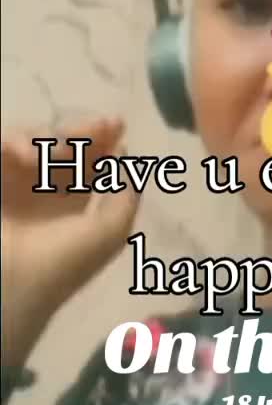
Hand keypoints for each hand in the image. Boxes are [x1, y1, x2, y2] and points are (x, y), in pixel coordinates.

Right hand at [1, 118, 141, 366]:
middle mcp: (42, 192)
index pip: (90, 165)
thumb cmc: (63, 261)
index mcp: (72, 207)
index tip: (116, 125)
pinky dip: (16, 142)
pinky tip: (24, 155)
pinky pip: (4, 145)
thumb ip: (127, 194)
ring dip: (51, 138)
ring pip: (35, 140)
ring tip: (58, 151)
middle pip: (66, 147)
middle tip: (100, 124)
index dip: (104, 143)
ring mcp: (13, 184)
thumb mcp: (112, 231)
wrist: (10, 281)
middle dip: (85, 131)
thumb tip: (125, 155)